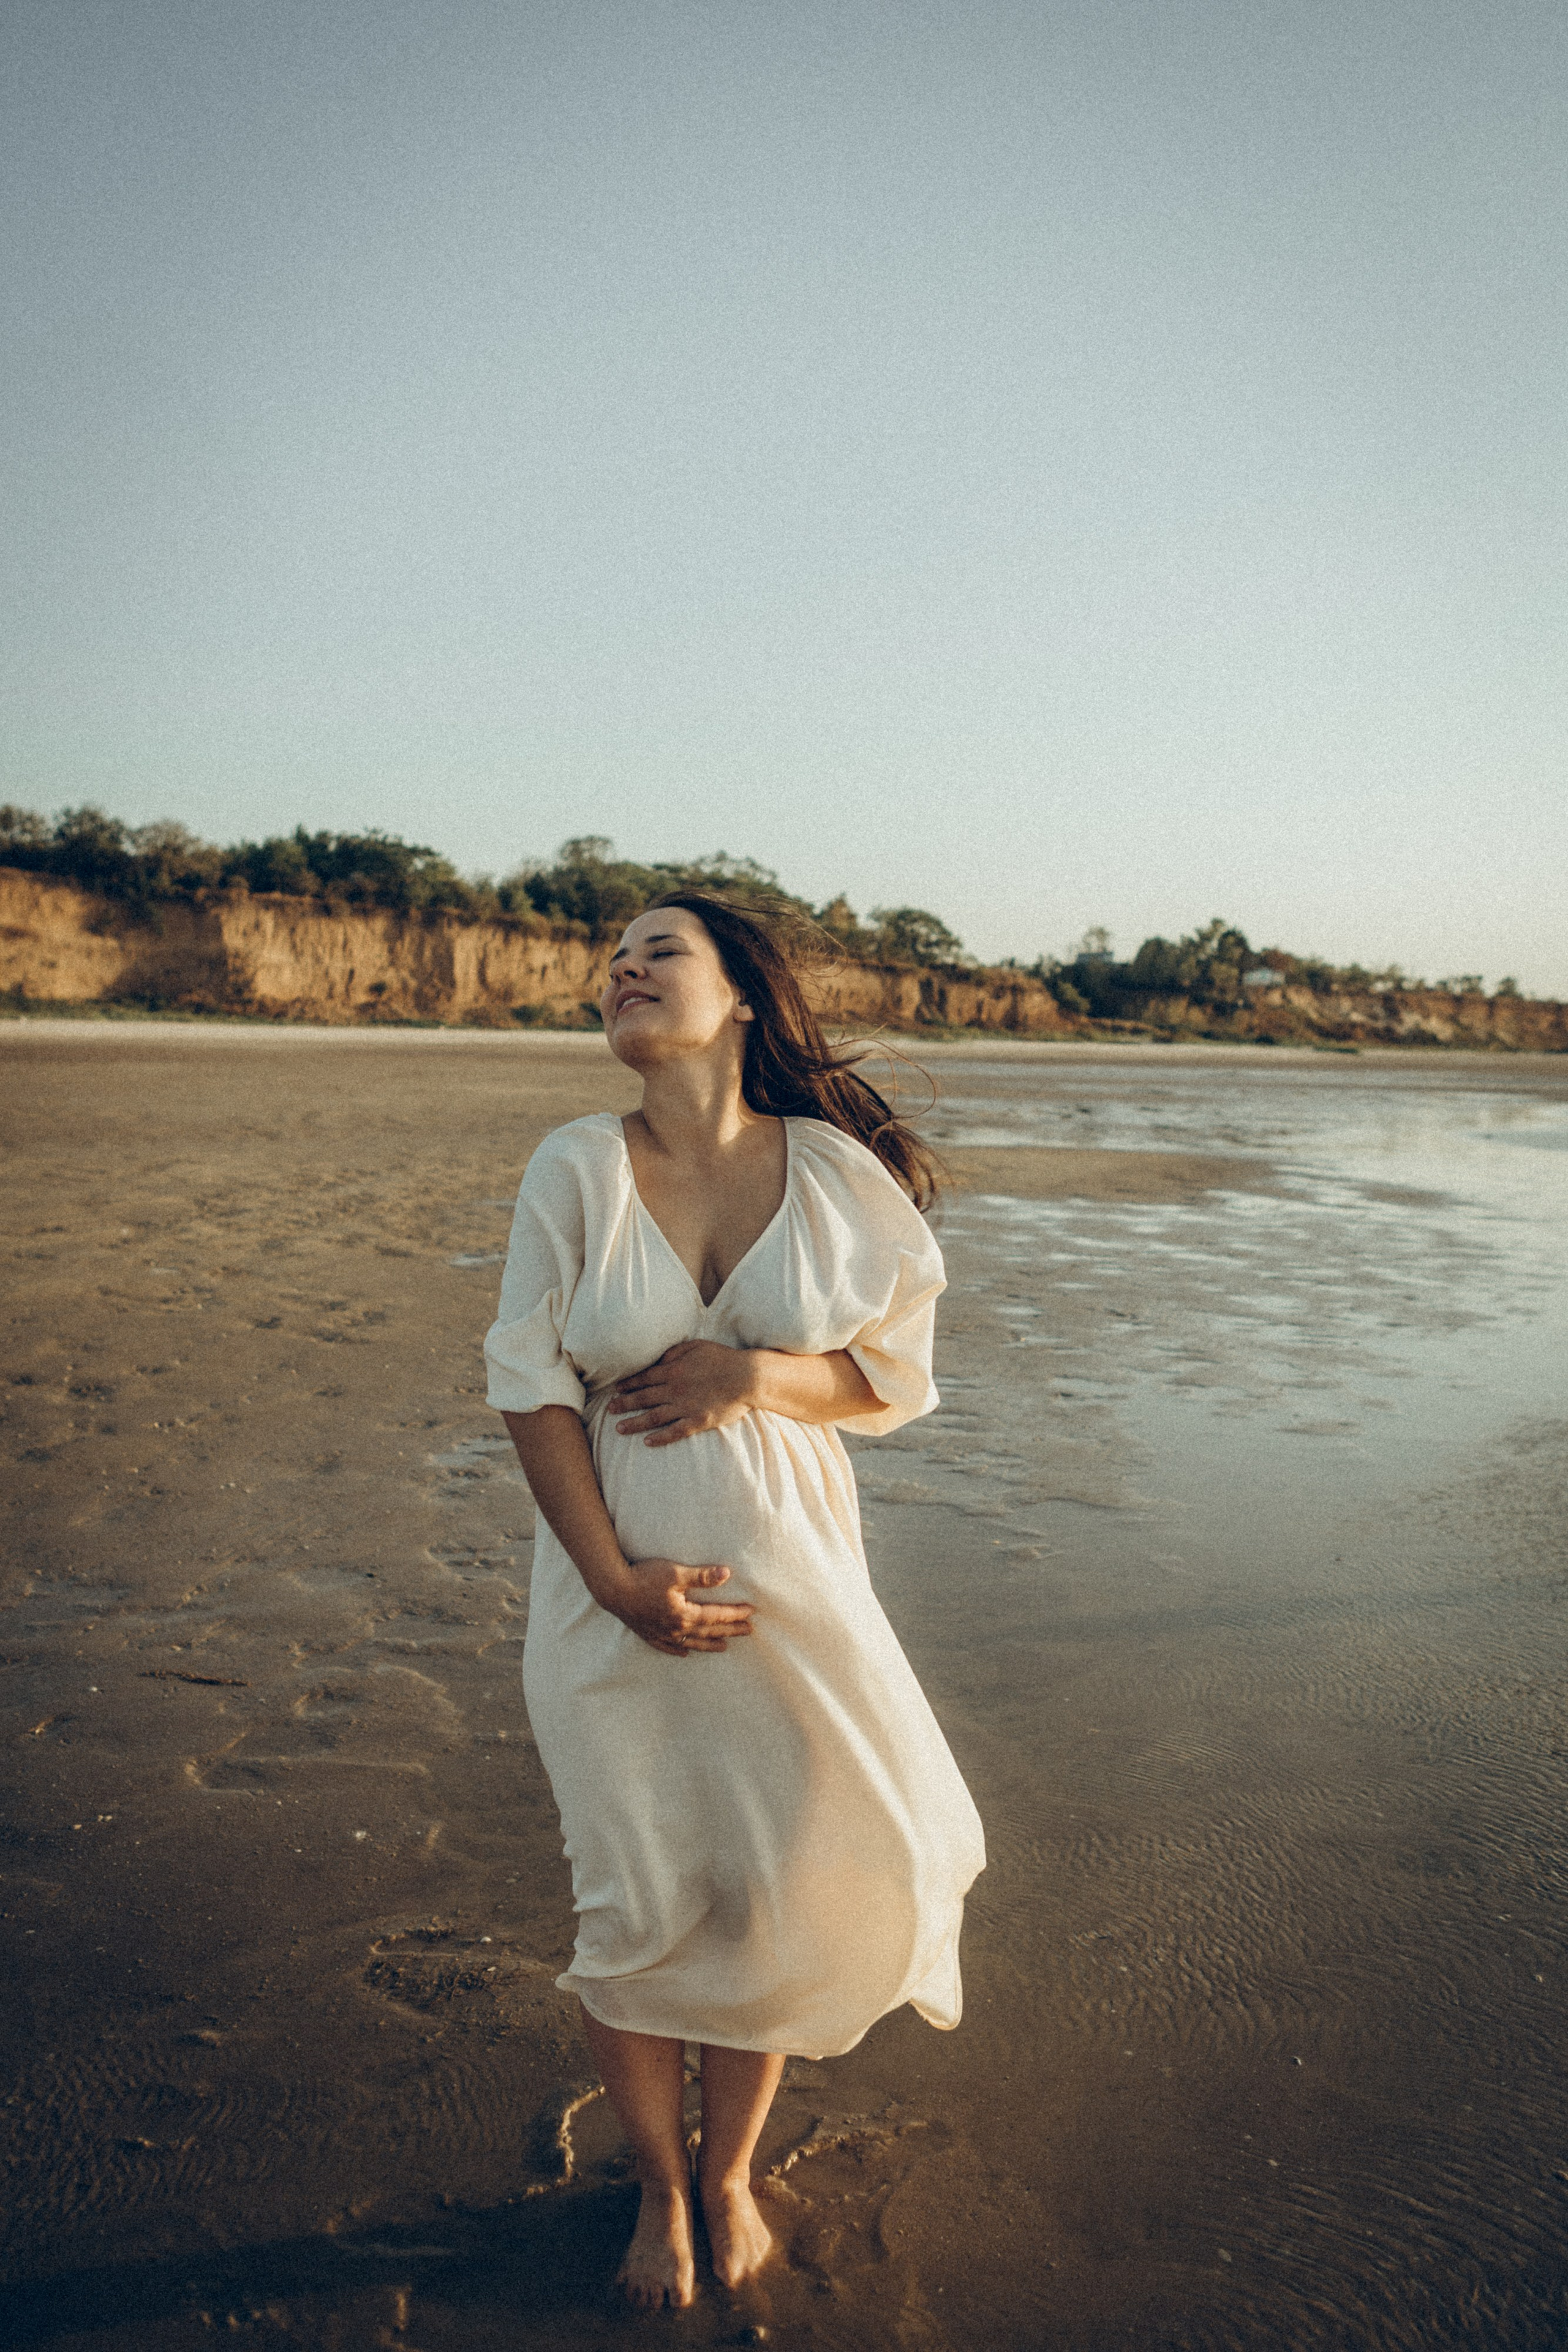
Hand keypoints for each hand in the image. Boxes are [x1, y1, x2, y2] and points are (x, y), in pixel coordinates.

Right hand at [605, 1558, 754, 1656]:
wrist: (613, 1589)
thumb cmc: (644, 1577)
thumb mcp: (675, 1573)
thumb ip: (701, 1576)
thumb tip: (727, 1574)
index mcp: (685, 1615)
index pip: (716, 1615)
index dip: (735, 1614)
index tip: (751, 1612)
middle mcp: (676, 1629)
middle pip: (709, 1632)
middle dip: (730, 1630)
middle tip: (748, 1631)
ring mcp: (662, 1634)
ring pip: (692, 1643)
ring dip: (710, 1645)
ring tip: (725, 1647)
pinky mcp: (649, 1634)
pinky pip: (668, 1647)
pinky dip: (679, 1650)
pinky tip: (685, 1654)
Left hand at [609, 1341, 758, 1446]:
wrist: (747, 1376)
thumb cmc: (723, 1358)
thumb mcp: (696, 1346)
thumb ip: (674, 1352)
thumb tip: (658, 1359)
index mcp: (673, 1370)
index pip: (644, 1378)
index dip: (628, 1384)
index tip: (615, 1389)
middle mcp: (674, 1389)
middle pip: (643, 1398)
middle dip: (624, 1404)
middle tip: (609, 1410)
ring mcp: (685, 1407)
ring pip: (653, 1417)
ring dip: (635, 1423)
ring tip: (619, 1429)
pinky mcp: (698, 1421)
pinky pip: (675, 1431)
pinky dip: (660, 1438)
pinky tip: (647, 1442)